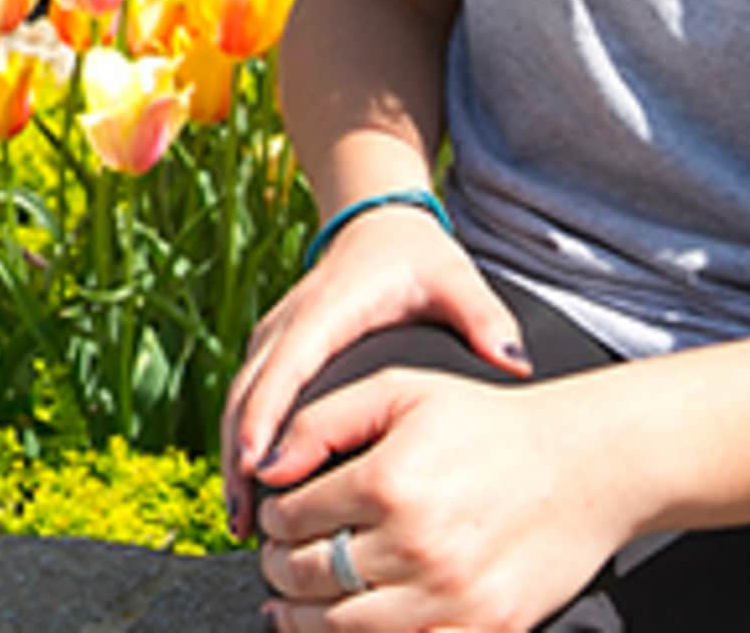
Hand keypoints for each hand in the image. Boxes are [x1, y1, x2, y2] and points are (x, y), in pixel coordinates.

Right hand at [219, 205, 529, 538]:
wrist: (379, 227)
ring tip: (242, 521)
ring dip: (236, 458)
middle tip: (245, 519)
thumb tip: (513, 363)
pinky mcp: (271, 353)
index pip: (287, 367)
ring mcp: (273, 339)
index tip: (258, 467)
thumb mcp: (454, 280)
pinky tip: (252, 494)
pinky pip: (247, 403)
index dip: (266, 417)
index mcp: (327, 310)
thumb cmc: (417, 259)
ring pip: (238, 402)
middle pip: (248, 395)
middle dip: (241, 456)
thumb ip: (484, 318)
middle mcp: (288, 325)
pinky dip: (243, 445)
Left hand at [252, 372, 635, 632]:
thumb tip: (263, 467)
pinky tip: (349, 626)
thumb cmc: (489, 426)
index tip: (276, 518)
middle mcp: (418, 545)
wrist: (586, 468)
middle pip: (307, 577)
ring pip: (339, 629)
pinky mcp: (482, 632)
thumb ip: (321, 421)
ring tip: (296, 601)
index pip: (290, 517)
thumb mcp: (402, 391)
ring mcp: (450, 598)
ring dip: (303, 617)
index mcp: (391, 482)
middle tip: (280, 558)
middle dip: (279, 567)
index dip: (272, 519)